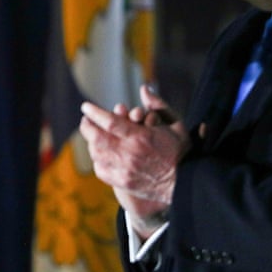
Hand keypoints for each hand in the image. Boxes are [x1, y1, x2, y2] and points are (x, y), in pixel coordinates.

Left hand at [79, 85, 192, 236]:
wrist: (186, 182)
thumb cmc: (181, 151)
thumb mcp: (175, 124)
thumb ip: (158, 105)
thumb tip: (144, 88)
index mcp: (141, 137)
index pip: (110, 122)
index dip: (94, 113)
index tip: (86, 106)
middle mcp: (130, 154)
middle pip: (98, 139)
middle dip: (87, 127)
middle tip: (85, 120)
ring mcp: (125, 170)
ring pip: (97, 154)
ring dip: (91, 143)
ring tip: (92, 135)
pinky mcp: (123, 182)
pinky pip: (101, 170)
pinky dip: (97, 160)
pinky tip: (99, 154)